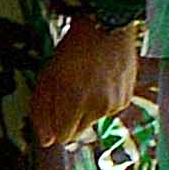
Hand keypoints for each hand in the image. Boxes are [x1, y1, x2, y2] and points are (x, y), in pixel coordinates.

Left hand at [31, 17, 139, 146]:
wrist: (106, 28)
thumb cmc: (73, 49)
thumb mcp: (48, 77)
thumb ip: (42, 111)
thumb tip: (45, 141)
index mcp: (74, 102)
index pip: (63, 137)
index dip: (55, 126)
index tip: (54, 111)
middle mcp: (96, 108)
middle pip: (78, 132)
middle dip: (69, 119)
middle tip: (68, 94)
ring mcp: (113, 105)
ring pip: (93, 121)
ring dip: (87, 109)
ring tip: (86, 83)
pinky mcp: (126, 99)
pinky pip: (108, 111)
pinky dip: (103, 101)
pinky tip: (100, 81)